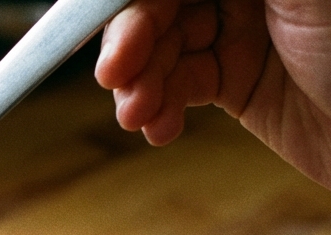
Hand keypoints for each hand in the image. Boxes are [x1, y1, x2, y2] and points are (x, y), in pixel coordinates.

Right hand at [94, 0, 330, 202]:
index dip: (128, 0)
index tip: (90, 18)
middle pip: (157, 4)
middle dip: (130, 39)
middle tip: (116, 72)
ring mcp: (240, 31)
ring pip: (158, 47)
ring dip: (137, 83)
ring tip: (139, 112)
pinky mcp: (235, 79)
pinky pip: (174, 86)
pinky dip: (156, 108)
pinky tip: (157, 125)